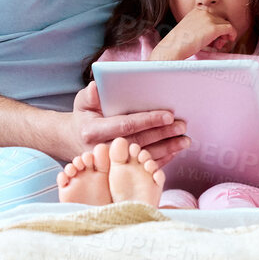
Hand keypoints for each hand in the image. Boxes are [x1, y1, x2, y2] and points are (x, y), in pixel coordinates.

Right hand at [65, 81, 190, 161]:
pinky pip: (142, 168)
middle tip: (182, 126)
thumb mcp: (82, 103)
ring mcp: (112, 164)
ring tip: (184, 140)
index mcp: (93, 132)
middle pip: (139, 142)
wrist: (73, 142)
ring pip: (143, 157)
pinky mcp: (119, 172)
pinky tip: (174, 152)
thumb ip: (90, 96)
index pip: (126, 125)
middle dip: (163, 134)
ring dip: (167, 149)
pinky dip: (160, 161)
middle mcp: (103, 150)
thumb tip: (96, 87)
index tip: (168, 115)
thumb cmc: (84, 118)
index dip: (148, 120)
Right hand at [152, 8, 236, 59]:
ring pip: (226, 24)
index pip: (213, 15)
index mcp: (196, 11)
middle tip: (217, 43)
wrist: (173, 47)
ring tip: (218, 45)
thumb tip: (214, 34)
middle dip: (221, 31)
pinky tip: (230, 40)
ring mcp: (209, 19)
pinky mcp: (213, 28)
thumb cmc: (178, 43)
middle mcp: (203, 12)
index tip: (213, 37)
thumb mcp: (189, 29)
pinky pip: (230, 28)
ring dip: (225, 35)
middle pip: (220, 19)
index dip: (216, 26)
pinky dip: (232, 34)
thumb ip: (201, 28)